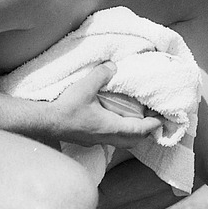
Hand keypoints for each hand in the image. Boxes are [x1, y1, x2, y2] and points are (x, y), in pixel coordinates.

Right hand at [47, 62, 163, 147]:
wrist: (45, 123)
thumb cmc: (66, 108)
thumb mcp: (86, 87)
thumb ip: (102, 75)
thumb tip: (113, 66)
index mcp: (111, 127)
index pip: (140, 130)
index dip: (153, 125)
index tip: (161, 120)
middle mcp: (107, 137)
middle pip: (133, 140)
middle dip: (145, 132)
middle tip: (151, 121)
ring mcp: (97, 141)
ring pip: (122, 142)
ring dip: (131, 134)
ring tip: (135, 122)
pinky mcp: (88, 140)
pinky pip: (110, 140)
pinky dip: (118, 134)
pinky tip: (113, 123)